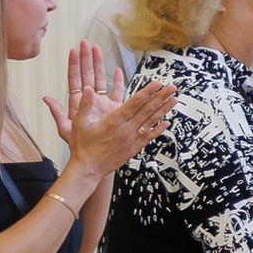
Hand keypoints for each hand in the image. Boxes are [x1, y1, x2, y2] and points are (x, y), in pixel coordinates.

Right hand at [46, 59, 172, 175]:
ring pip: (152, 122)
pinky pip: (150, 136)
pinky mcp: (135, 148)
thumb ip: (84, 105)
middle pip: (147, 110)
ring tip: (174, 100)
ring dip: (164, 110)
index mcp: (113, 121)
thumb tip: (87, 90)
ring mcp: (132, 139)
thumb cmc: (83, 147)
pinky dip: (159, 129)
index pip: (134, 103)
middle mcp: (126, 130)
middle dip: (161, 97)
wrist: (88, 169)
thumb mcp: (79, 123)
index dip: (147, 92)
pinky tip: (167, 123)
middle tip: (172, 88)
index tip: (157, 84)